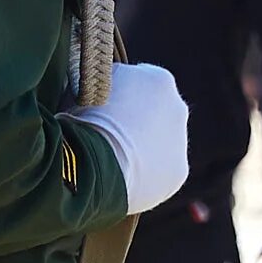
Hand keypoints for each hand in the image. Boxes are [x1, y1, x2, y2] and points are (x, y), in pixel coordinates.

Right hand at [63, 60, 189, 216]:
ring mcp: (180, 142)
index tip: (98, 112)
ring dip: (140, 152)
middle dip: (134, 125)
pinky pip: (159, 174)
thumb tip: (89, 89)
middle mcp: (178, 107)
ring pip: (159, 146)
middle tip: (105, 140)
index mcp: (158, 80)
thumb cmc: (81, 123)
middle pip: (154, 116)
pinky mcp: (177, 173)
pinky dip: (144, 178)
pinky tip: (121, 182)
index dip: (116, 99)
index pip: (138, 84)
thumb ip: (99, 86)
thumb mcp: (86, 89)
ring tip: (111, 164)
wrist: (94, 163)